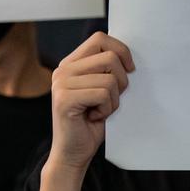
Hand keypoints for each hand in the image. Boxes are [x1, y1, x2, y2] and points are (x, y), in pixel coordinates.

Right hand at [49, 32, 133, 170]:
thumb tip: (127, 55)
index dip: (121, 50)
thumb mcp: (100, 89)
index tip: (129, 69)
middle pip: (109, 57)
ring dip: (114, 99)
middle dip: (122, 79)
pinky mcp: (65, 99)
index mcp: (70, 64)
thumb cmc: (90, 122)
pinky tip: (94, 117)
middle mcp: (62, 71)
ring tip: (100, 110)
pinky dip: (107, 109)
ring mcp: (61, 84)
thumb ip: (106, 70)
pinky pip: (103, 94)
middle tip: (111, 97)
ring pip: (110, 79)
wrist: (73, 152)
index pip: (100, 39)